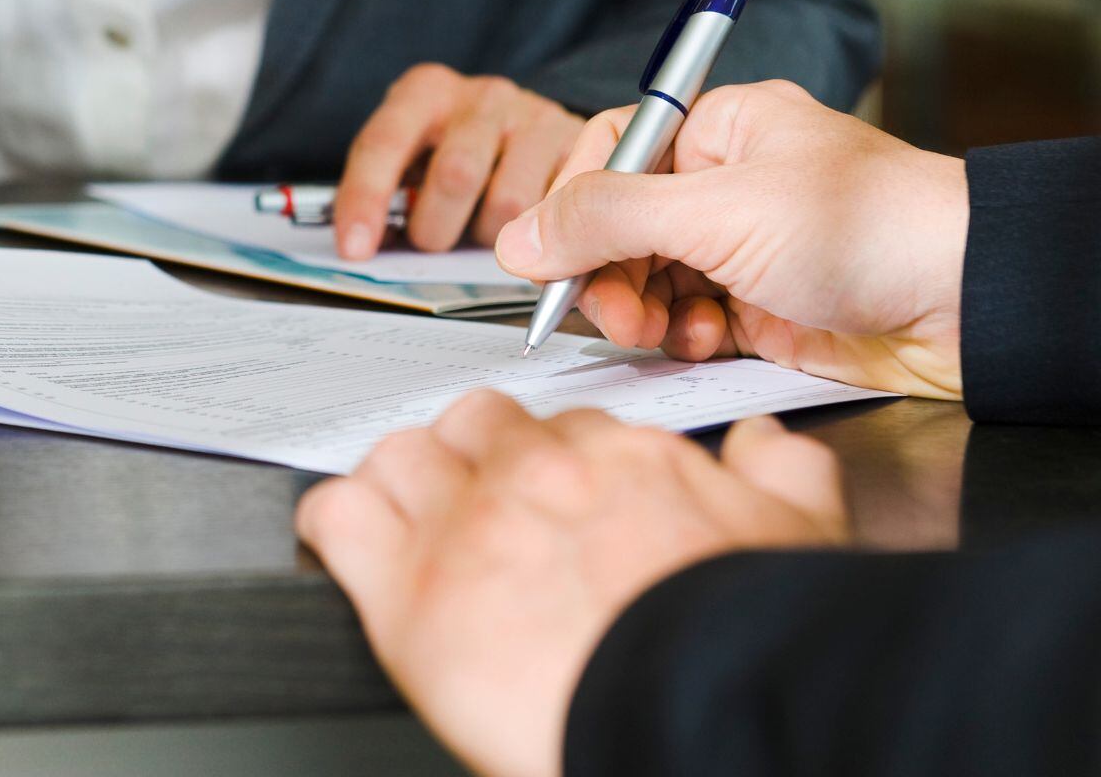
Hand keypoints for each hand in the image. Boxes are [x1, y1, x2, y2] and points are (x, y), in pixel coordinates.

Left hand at [297, 392, 846, 776]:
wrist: (703, 711)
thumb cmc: (749, 642)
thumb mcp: (799, 536)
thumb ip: (780, 472)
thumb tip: (762, 443)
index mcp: (618, 459)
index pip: (558, 423)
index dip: (548, 460)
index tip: (548, 492)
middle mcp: (534, 475)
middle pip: (470, 423)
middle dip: (471, 457)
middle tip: (477, 506)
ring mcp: (464, 525)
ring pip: (399, 456)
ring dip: (404, 483)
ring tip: (410, 523)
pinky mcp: (406, 590)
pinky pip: (339, 517)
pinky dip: (336, 522)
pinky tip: (349, 543)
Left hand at [335, 66, 581, 256]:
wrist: (526, 124)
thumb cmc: (453, 148)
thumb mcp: (412, 156)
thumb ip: (389, 191)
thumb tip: (364, 246)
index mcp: (425, 92)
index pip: (384, 142)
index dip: (365, 199)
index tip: (355, 248)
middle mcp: (481, 96)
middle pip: (454, 175)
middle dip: (435, 228)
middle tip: (433, 241)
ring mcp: (533, 116)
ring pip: (509, 204)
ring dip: (489, 238)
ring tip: (482, 229)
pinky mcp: (578, 143)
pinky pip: (555, 210)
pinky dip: (536, 237)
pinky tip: (526, 228)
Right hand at [494, 80, 967, 397]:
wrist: (972, 304)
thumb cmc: (869, 228)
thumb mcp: (717, 211)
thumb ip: (606, 219)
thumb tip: (520, 238)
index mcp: (723, 129)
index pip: (613, 151)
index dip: (576, 202)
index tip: (549, 252)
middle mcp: (730, 183)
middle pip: (622, 223)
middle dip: (606, 269)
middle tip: (609, 308)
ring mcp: (746, 248)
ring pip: (649, 278)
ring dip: (640, 308)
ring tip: (658, 330)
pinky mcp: (764, 308)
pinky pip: (688, 321)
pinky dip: (682, 337)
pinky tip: (702, 342)